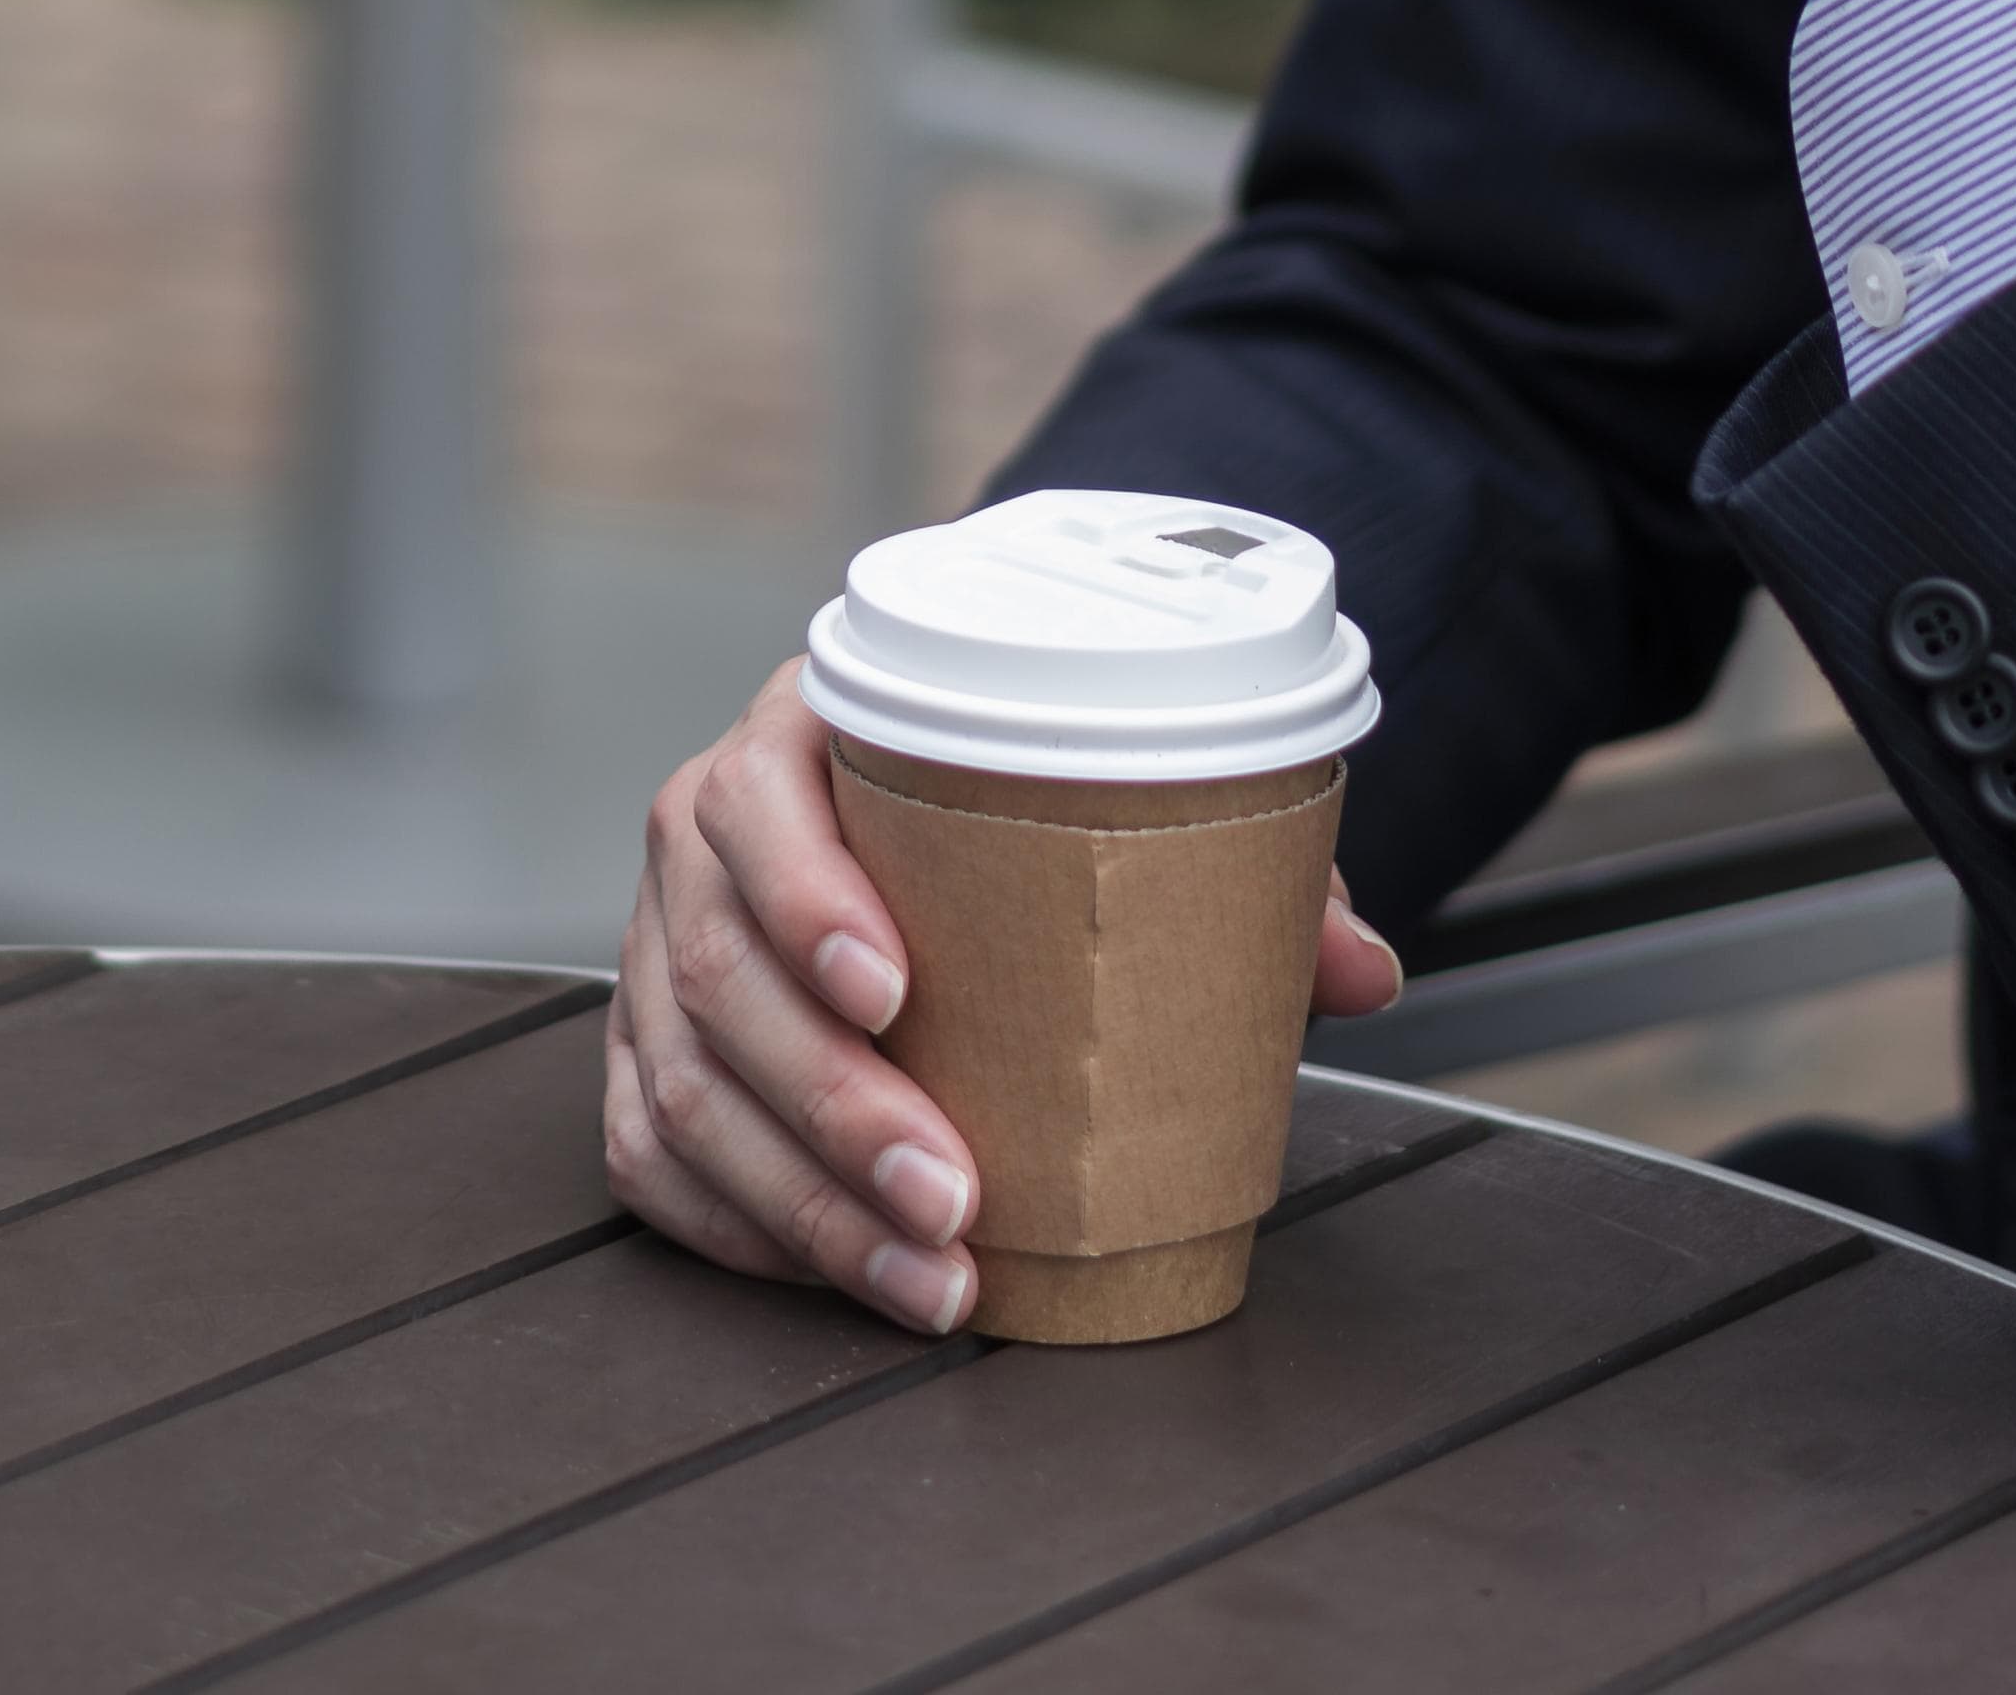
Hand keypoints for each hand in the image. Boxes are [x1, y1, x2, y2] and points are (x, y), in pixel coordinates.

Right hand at [600, 661, 1396, 1334]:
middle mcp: (702, 835)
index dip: (809, 899)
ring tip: (928, 1278)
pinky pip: (651, 1148)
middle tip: (952, 1197)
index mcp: (799, 737)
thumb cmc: (1014, 799)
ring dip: (801, 1202)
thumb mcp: (1121, 794)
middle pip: (722, 973)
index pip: (763, 806)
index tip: (896, 990)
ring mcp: (661, 945)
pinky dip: (738, 1229)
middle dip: (834, 1107)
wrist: (911, 789)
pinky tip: (837, 1277)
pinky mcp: (651, 1044)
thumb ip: (1239, 868)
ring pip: (684, 1083)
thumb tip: (1364, 972)